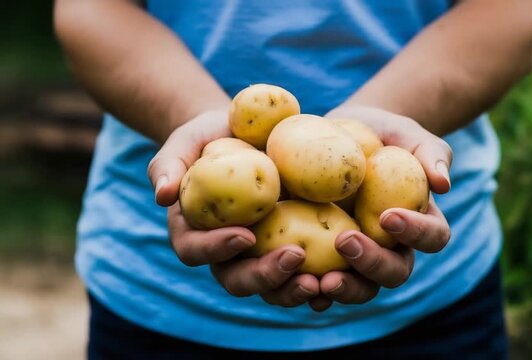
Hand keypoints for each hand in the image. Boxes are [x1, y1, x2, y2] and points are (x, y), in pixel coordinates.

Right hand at [148, 110, 319, 306]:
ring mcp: (260, 254)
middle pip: (237, 279)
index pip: (195, 250)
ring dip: (294, 290)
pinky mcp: (290, 247)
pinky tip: (345, 275)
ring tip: (323, 282)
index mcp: (195, 232)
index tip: (244, 234)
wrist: (248, 134)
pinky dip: (322, 280)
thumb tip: (162, 196)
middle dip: (264, 276)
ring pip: (272, 287)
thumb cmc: (211, 136)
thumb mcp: (187, 141)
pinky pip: (303, 273)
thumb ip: (169, 164)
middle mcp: (226, 252)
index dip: (216, 249)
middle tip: (294, 258)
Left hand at [309, 105, 451, 310]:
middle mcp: (392, 248)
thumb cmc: (382, 135)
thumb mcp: (407, 135)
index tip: (388, 215)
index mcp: (419, 223)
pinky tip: (294, 282)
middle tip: (345, 242)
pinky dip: (310, 289)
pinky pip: (323, 284)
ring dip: (344, 288)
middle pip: (394, 272)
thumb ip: (430, 153)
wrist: (342, 136)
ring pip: (361, 288)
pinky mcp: (326, 258)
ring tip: (320, 280)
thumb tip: (443, 183)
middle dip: (372, 263)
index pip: (432, 237)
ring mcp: (359, 258)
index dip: (415, 233)